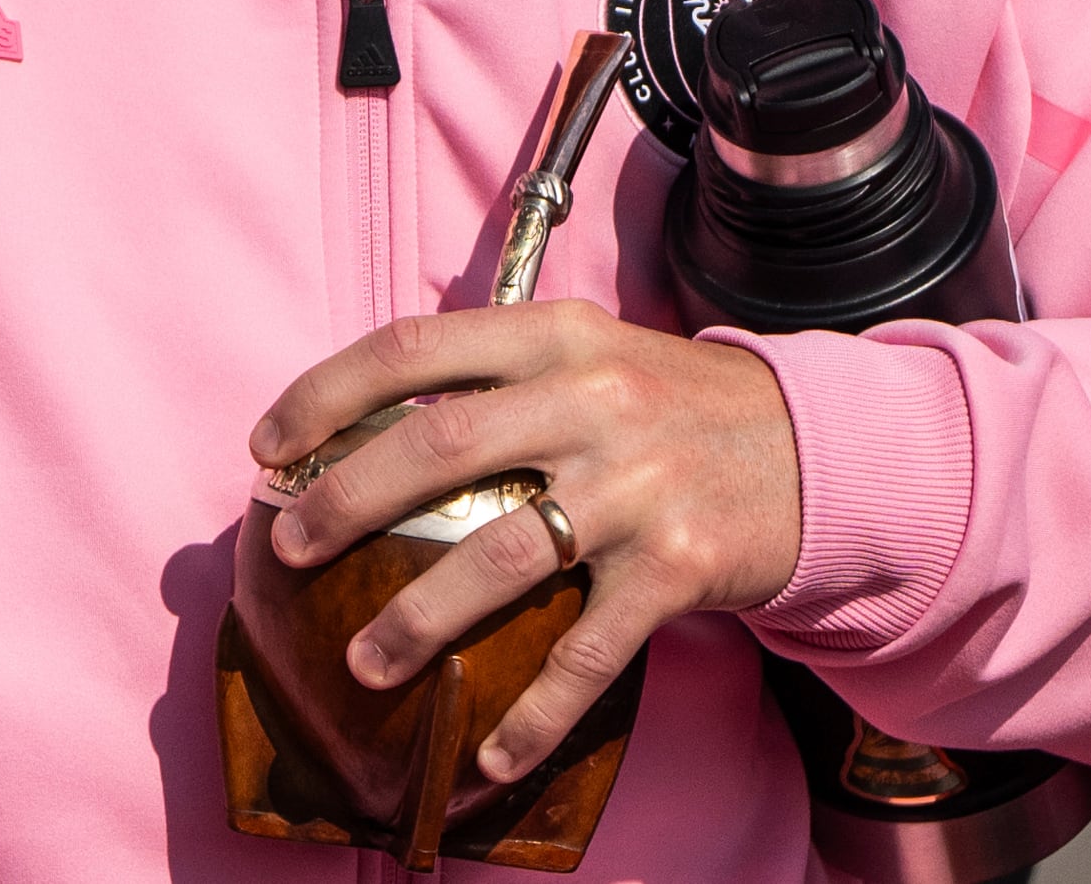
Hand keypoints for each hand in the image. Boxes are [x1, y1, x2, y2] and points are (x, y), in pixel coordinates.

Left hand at [248, 301, 801, 781]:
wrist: (822, 451)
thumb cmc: (677, 406)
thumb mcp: (592, 354)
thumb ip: (498, 375)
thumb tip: (363, 427)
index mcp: (557, 336)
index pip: (417, 346)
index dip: (328, 392)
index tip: (268, 444)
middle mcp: (593, 399)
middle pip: (439, 442)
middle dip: (345, 495)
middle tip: (289, 544)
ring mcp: (636, 484)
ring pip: (499, 553)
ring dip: (419, 615)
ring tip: (365, 660)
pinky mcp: (675, 565)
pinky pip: (587, 652)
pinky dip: (534, 713)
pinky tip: (489, 755)